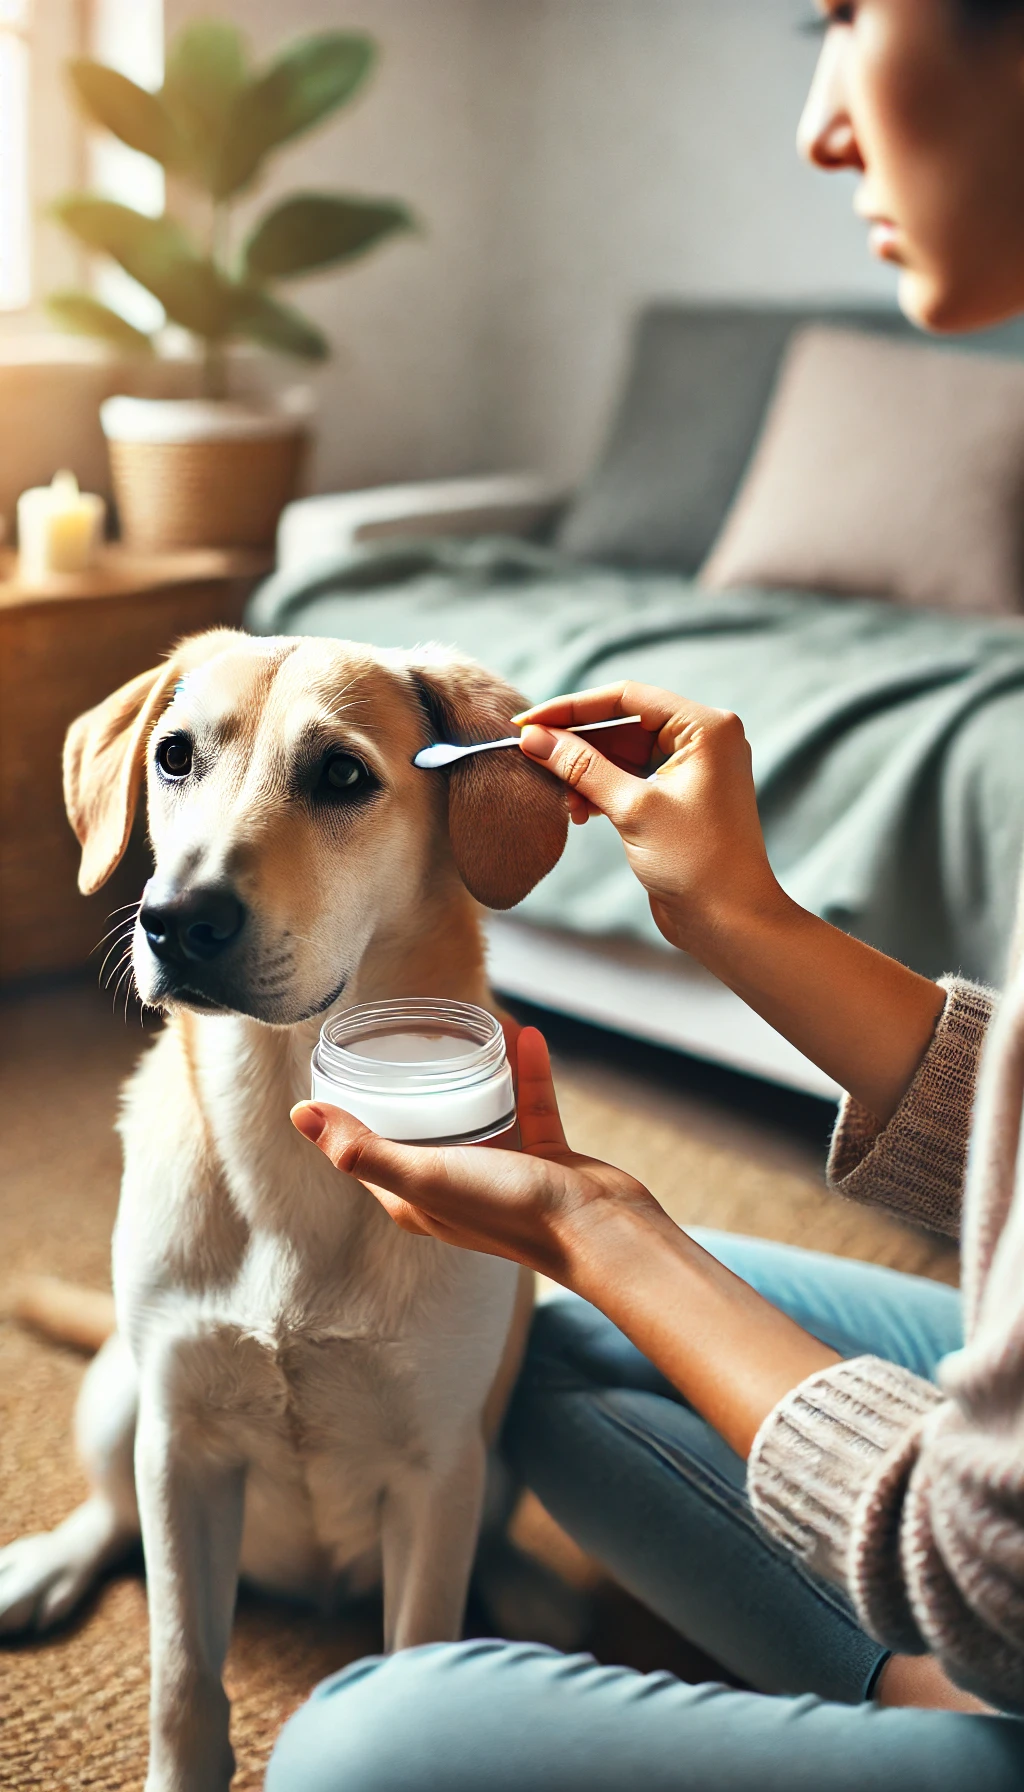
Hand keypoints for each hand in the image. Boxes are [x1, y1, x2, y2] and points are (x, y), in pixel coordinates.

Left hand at [292, 1024, 840, 1461]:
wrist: (599, 1230)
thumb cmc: (508, 1210)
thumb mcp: (424, 1176)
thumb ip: (363, 1148)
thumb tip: (299, 1114)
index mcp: (418, 1200)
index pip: (368, 1153)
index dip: (349, 1116)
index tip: (338, 1067)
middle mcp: (455, 1188)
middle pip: (422, 1129)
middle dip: (410, 1087)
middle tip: (400, 1035)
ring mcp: (503, 1174)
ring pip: (479, 1114)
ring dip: (473, 1076)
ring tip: (464, 1030)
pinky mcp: (547, 1159)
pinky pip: (531, 1106)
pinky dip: (527, 1073)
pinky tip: (526, 1037)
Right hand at [514, 681, 780, 955]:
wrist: (729, 921)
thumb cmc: (696, 861)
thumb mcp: (632, 808)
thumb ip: (581, 767)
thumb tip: (534, 738)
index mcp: (705, 728)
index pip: (627, 697)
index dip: (572, 708)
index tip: (528, 721)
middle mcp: (701, 741)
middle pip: (622, 724)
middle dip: (577, 746)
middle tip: (532, 756)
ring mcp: (690, 770)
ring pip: (621, 755)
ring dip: (586, 774)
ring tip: (562, 801)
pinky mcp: (677, 799)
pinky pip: (629, 780)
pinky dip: (601, 792)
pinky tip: (580, 813)